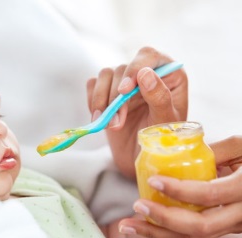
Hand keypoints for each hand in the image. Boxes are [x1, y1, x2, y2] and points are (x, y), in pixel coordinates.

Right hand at [86, 47, 187, 177]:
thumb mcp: (166, 121)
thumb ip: (159, 97)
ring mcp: (124, 82)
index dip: (135, 68)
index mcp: (168, 75)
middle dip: (116, 97)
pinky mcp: (107, 92)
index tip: (125, 91)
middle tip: (117, 123)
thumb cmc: (161, 141)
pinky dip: (93, 101)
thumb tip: (145, 73)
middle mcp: (146, 73)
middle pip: (123, 68)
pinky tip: (99, 119)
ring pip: (105, 75)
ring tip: (108, 125)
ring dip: (102, 100)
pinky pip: (92, 85)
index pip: (149, 55)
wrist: (141, 158)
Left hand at [118, 136, 241, 237]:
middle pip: (199, 226)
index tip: (154, 180)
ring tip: (128, 226)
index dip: (179, 190)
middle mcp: (240, 214)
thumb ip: (215, 149)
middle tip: (136, 207)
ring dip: (157, 234)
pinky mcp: (223, 228)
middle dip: (162, 220)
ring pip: (193, 237)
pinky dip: (167, 233)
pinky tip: (146, 226)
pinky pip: (194, 236)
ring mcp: (232, 225)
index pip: (209, 195)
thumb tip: (177, 150)